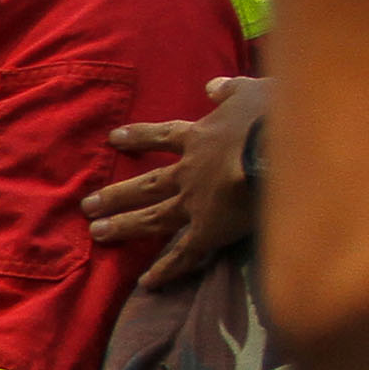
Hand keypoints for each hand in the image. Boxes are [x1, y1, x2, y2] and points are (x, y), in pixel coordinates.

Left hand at [82, 75, 265, 291]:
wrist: (281, 148)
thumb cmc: (274, 113)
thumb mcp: (251, 90)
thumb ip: (230, 90)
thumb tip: (211, 85)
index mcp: (200, 137)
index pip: (162, 136)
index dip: (139, 137)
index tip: (114, 139)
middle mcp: (189, 172)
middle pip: (145, 184)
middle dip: (115, 194)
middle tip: (87, 205)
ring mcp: (195, 203)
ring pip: (152, 218)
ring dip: (124, 226)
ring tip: (97, 233)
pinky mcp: (209, 231)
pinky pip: (185, 255)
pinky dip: (166, 270)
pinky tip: (146, 283)